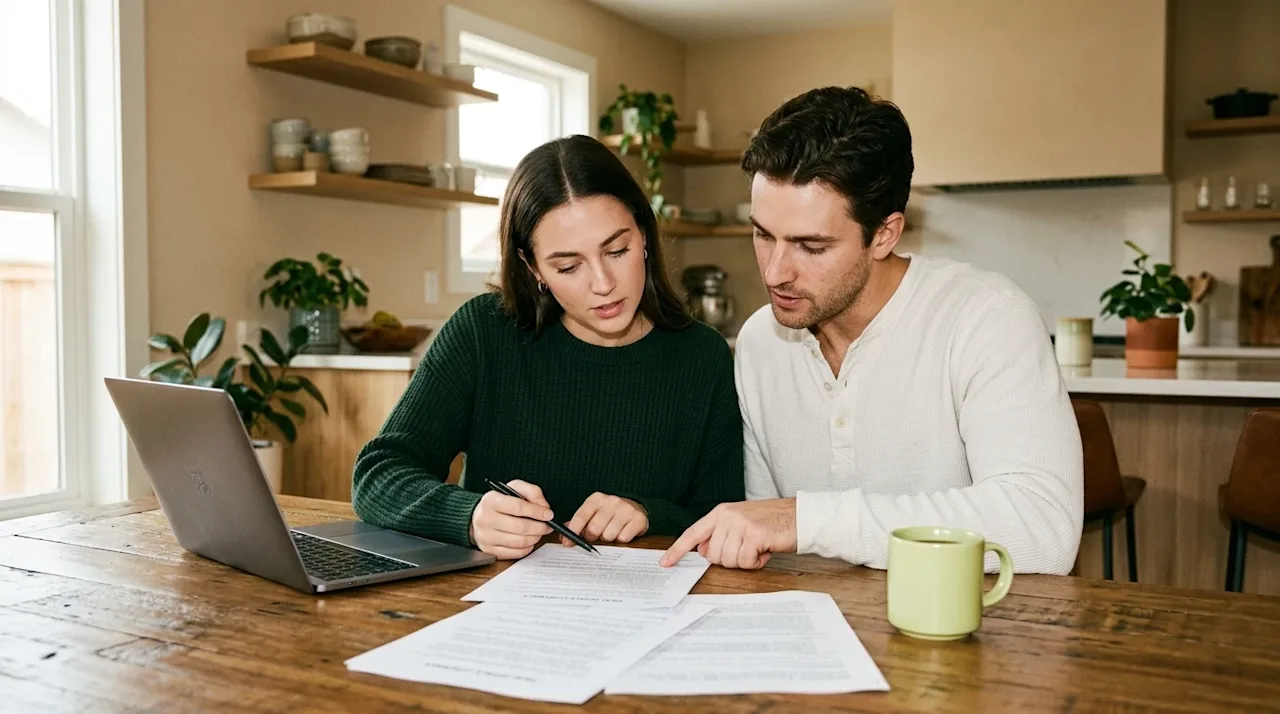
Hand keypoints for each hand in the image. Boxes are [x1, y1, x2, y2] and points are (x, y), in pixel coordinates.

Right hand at [469, 479, 552, 559]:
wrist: (478, 517)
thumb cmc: (499, 503)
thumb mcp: (514, 488)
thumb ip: (532, 492)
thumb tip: (544, 507)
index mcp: (491, 501)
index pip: (518, 507)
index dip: (537, 512)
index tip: (548, 514)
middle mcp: (485, 519)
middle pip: (520, 527)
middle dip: (539, 527)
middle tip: (547, 525)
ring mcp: (485, 537)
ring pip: (519, 542)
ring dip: (535, 538)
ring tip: (538, 532)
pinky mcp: (489, 550)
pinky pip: (515, 553)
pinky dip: (527, 548)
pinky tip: (528, 540)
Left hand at [562, 493, 647, 545]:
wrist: (635, 507)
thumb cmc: (609, 513)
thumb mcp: (593, 513)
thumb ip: (577, 524)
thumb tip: (564, 538)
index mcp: (596, 499)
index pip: (581, 516)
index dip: (573, 532)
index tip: (568, 543)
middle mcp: (611, 501)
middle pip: (594, 529)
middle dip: (593, 537)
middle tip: (597, 536)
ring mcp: (626, 509)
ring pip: (609, 535)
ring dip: (608, 539)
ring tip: (611, 532)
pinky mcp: (638, 518)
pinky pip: (624, 538)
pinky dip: (621, 540)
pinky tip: (623, 532)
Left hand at [659, 499, 797, 568]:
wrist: (799, 516)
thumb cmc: (771, 522)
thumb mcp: (740, 524)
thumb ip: (720, 535)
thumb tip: (702, 551)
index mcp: (720, 513)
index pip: (693, 533)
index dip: (678, 550)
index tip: (665, 563)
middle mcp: (727, 516)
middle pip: (712, 556)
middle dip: (730, 560)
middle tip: (747, 549)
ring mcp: (740, 524)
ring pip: (728, 561)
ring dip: (744, 561)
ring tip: (758, 547)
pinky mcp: (754, 534)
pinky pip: (745, 561)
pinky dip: (756, 562)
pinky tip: (765, 550)